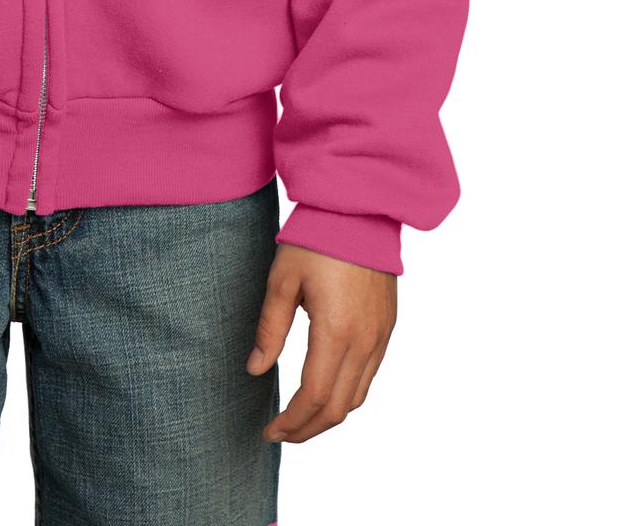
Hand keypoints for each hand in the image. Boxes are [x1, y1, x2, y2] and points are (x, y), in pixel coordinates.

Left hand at [246, 244, 396, 441]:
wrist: (360, 210)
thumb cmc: (316, 239)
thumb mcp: (282, 280)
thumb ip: (270, 329)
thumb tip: (255, 369)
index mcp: (336, 331)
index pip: (313, 396)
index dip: (290, 422)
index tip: (269, 431)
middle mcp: (364, 341)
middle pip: (337, 408)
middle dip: (307, 429)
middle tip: (280, 434)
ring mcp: (380, 336)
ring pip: (357, 397)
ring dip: (328, 417)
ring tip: (299, 419)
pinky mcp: (387, 327)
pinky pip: (369, 376)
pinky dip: (346, 395)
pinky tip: (325, 392)